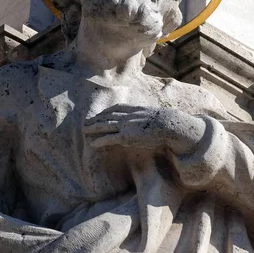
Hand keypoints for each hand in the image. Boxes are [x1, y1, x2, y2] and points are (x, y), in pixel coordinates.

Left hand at [84, 105, 205, 150]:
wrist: (168, 125)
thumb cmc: (166, 122)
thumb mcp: (154, 115)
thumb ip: (146, 115)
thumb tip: (146, 120)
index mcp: (134, 109)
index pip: (116, 108)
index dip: (106, 111)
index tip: (100, 113)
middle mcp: (128, 116)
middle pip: (108, 116)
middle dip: (96, 118)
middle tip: (87, 120)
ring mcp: (126, 125)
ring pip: (105, 126)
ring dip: (94, 127)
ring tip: (85, 129)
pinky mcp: (126, 136)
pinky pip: (110, 138)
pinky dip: (100, 140)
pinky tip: (93, 143)